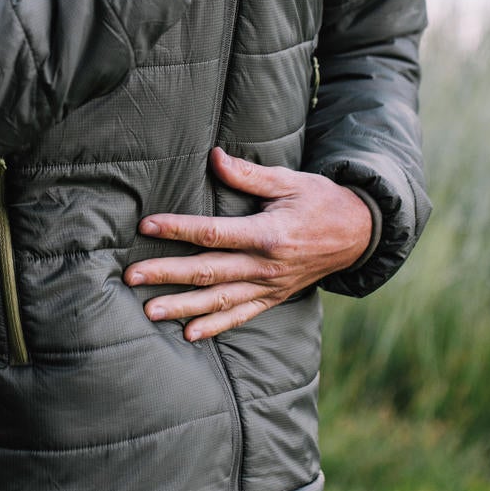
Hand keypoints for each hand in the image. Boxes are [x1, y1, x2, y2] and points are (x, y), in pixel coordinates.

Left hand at [124, 147, 372, 341]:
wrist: (357, 234)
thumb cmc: (320, 201)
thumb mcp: (289, 181)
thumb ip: (249, 174)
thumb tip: (215, 156)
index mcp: (267, 234)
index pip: (213, 233)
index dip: (178, 229)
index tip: (148, 226)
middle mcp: (265, 266)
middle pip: (208, 271)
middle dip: (167, 274)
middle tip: (132, 276)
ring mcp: (269, 287)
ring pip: (219, 300)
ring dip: (183, 307)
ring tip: (150, 311)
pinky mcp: (273, 298)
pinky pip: (241, 316)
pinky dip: (215, 326)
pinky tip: (189, 334)